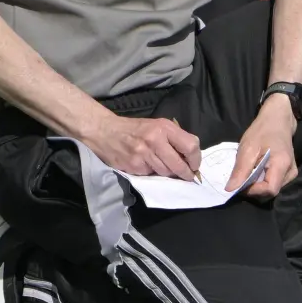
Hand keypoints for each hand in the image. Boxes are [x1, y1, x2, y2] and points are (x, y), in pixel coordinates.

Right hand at [86, 114, 201, 178]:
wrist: (105, 131)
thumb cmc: (135, 129)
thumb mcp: (157, 125)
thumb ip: (174, 138)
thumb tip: (190, 157)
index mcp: (164, 127)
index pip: (190, 146)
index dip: (195, 159)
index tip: (194, 165)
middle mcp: (155, 140)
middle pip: (179, 164)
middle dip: (185, 173)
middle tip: (188, 177)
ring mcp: (143, 154)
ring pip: (165, 172)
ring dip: (168, 173)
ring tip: (163, 167)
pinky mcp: (134, 166)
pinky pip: (151, 175)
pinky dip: (152, 173)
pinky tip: (146, 165)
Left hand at [227, 95, 298, 197]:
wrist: (278, 118)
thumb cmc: (263, 130)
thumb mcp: (248, 147)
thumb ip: (240, 170)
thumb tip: (230, 190)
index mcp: (282, 165)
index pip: (270, 190)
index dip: (253, 191)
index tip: (240, 183)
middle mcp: (290, 173)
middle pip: (270, 192)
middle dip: (253, 189)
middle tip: (241, 177)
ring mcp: (291, 173)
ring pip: (271, 189)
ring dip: (257, 185)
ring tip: (248, 171)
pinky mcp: (288, 172)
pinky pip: (273, 183)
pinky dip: (262, 181)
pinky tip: (256, 170)